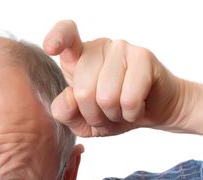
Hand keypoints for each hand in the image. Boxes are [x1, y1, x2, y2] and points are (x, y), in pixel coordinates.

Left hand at [43, 20, 187, 136]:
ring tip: (121, 108)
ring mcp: (121, 48)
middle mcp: (98, 48)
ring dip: (114, 114)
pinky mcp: (143, 57)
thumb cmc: (113, 111)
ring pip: (106, 97)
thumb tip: (69, 98)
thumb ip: (65, 112)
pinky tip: (136, 107)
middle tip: (106, 112)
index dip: (57, 39)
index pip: (66, 35)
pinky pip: (129, 99)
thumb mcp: (81, 121)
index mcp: (78, 57)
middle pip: (82, 91)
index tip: (50, 47)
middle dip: (94, 114)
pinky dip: (131, 113)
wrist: (152, 111)